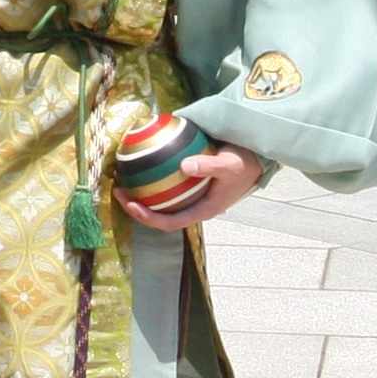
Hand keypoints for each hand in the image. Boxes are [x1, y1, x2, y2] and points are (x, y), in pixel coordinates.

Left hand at [124, 144, 261, 230]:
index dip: (149, 218)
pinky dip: (154, 177)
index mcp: (203, 210)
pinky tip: (142, 160)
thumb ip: (208, 165)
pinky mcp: (192, 182)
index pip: (171, 222)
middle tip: (118, 190)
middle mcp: (195, 205)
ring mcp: (193, 195)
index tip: (131, 205)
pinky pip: (168, 184)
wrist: (258, 155)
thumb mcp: (229, 163)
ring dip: (142, 193)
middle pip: (161, 213)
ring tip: (124, 178)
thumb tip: (184, 166)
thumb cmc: (245, 162)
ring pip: (162, 200)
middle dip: (137, 207)